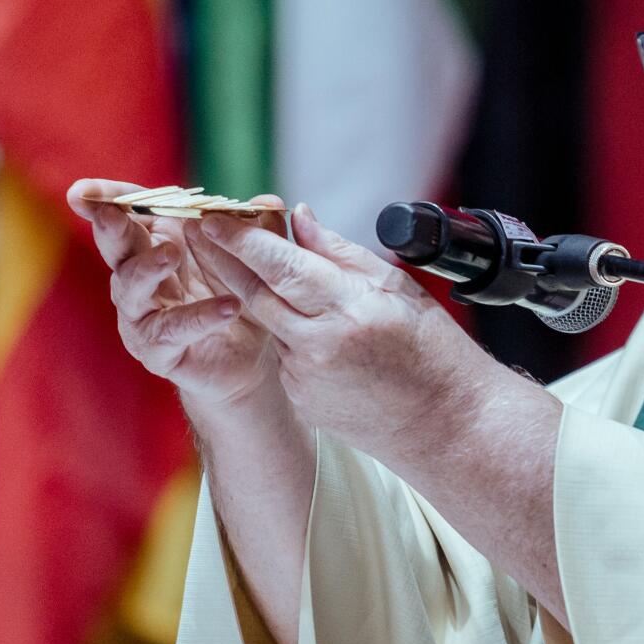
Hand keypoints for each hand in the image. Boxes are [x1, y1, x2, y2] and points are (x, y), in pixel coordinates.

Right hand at [66, 180, 287, 412]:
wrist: (247, 360)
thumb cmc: (236, 297)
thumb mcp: (252, 260)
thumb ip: (258, 230)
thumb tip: (269, 202)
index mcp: (155, 243)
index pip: (129, 212)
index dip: (108, 198)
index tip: (83, 190)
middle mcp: (139, 277)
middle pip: (118, 247)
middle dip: (110, 228)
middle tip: (111, 214)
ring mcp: (143, 315)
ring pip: (132, 288)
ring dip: (148, 268)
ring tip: (171, 254)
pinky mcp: (158, 350)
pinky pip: (173, 330)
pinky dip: (200, 317)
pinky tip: (228, 308)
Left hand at [193, 204, 498, 455]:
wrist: (445, 427)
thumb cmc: (434, 355)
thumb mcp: (398, 290)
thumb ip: (341, 254)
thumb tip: (300, 220)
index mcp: (350, 310)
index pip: (281, 266)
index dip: (242, 240)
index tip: (214, 217)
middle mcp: (321, 345)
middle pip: (255, 294)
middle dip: (222, 260)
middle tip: (198, 231)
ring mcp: (307, 378)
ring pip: (270, 324)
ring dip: (256, 296)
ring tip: (250, 269)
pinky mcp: (302, 401)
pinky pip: (284, 356)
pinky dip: (289, 335)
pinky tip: (312, 332)